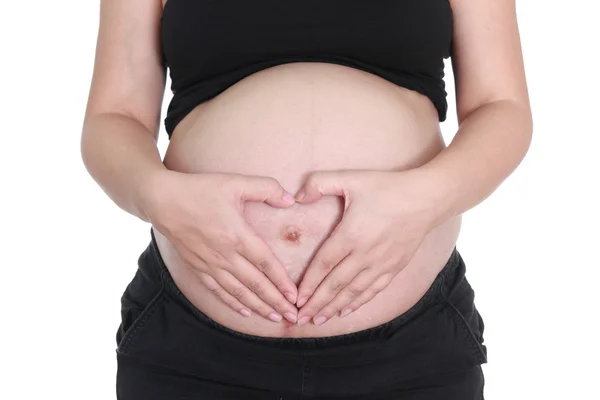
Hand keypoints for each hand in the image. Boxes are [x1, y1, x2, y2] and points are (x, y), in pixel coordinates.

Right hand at [142, 170, 298, 322]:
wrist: (162, 200)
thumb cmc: (200, 189)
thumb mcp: (236, 182)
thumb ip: (267, 188)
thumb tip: (290, 200)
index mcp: (238, 235)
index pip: (266, 263)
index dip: (282, 282)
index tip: (295, 297)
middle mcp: (225, 255)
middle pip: (256, 284)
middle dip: (276, 302)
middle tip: (293, 316)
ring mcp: (210, 264)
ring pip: (238, 292)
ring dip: (259, 307)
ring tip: (275, 318)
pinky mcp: (197, 267)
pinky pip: (218, 291)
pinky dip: (232, 303)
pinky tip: (245, 312)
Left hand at [294, 169, 444, 325]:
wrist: (427, 199)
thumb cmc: (387, 187)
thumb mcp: (350, 178)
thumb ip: (320, 183)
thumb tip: (298, 196)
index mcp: (351, 234)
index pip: (324, 264)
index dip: (309, 283)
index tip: (296, 298)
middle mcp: (365, 254)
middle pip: (336, 284)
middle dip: (317, 303)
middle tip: (300, 319)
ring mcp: (381, 263)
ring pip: (353, 292)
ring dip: (334, 307)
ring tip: (318, 320)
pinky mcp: (395, 267)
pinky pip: (373, 290)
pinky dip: (358, 303)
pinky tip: (346, 311)